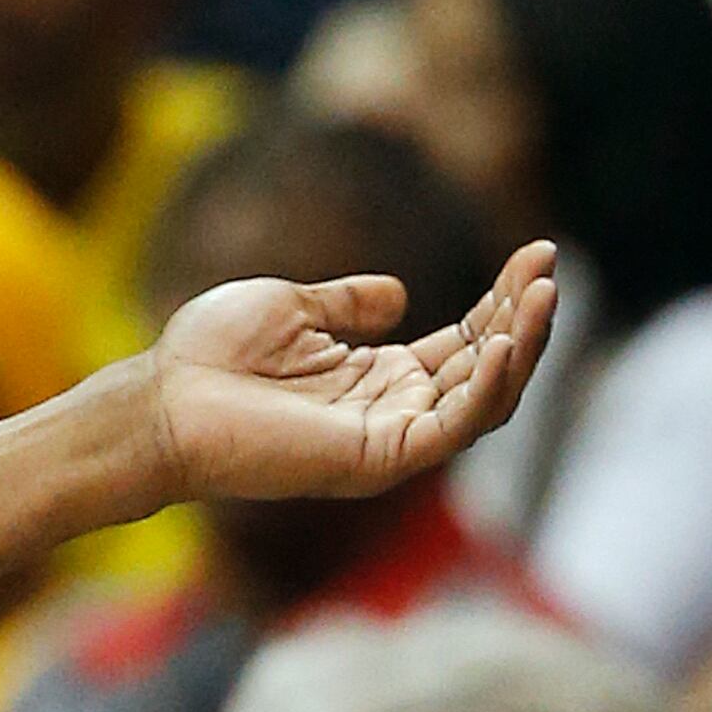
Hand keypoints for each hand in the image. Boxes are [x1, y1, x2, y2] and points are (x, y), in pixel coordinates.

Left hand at [145, 243, 558, 504]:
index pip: (465, 339)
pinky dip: (484, 387)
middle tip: (550, 267)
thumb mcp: (288, 308)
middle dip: (524, 316)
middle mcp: (395, 409)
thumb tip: (401, 294)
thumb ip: (347, 304)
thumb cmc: (208, 355)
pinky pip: (452, 427)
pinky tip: (501, 343)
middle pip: (486, 366)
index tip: (538, 254)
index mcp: (377, 374)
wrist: (162, 397)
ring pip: (484, 398)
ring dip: (520, 347)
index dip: (504, 300)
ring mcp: (391, 437)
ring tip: (543, 296)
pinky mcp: (379, 458)